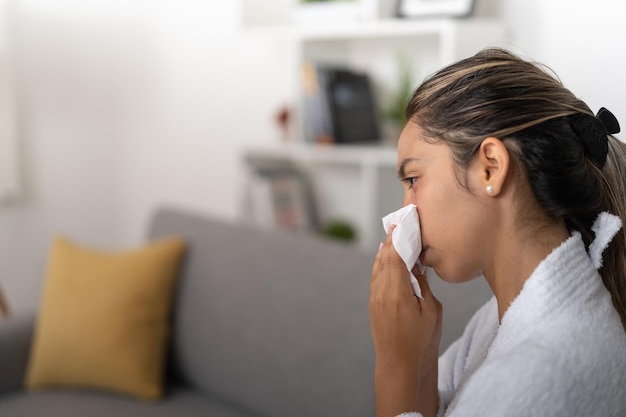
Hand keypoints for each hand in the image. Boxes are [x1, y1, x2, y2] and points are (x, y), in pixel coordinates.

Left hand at [369, 225, 441, 416]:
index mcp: (397, 293)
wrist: (398, 363)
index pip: (396, 256)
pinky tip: (385, 256)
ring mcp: (374, 298)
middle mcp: (381, 293)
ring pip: (377, 266)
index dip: (399, 237)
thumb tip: (416, 265)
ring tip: (392, 234)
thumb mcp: (431, 310)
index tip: (404, 222)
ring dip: (385, 250)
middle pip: (384, 258)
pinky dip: (381, 263)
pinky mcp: (373, 304)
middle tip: (398, 222)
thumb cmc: (420, 339)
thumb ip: (422, 284)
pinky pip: (375, 276)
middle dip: (391, 239)